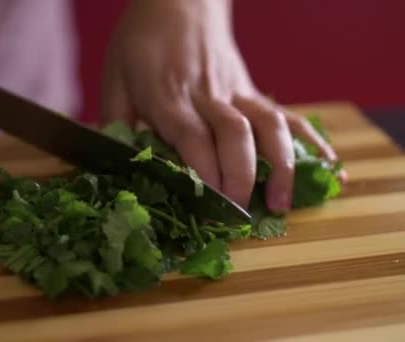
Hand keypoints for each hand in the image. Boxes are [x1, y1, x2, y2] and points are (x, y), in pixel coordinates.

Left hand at [100, 0, 340, 212]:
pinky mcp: (251, 90)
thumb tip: (117, 161)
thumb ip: (115, 120)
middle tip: (241, 218)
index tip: (208, 208)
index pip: (191, 136)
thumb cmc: (141, 41)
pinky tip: (327, 165)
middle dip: (241, 178)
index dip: (204, 173)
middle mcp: (206, 95)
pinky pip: (284, 114)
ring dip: (280, 165)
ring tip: (283, 204)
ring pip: (267, 125)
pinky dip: (309, 140)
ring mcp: (235, 90)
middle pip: (234, 134)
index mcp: (167, 96)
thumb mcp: (114, 78)